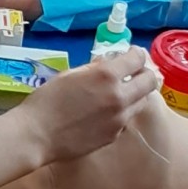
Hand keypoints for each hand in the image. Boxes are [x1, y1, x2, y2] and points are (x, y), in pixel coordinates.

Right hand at [23, 47, 156, 162]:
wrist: (37, 134)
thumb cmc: (47, 100)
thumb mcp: (70, 74)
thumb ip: (94, 68)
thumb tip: (108, 62)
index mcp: (107, 75)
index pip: (137, 58)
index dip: (136, 54)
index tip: (131, 55)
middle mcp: (119, 96)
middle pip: (150, 81)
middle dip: (145, 73)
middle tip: (134, 73)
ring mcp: (120, 118)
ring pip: (142, 101)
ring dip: (136, 93)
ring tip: (120, 92)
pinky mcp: (115, 135)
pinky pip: (127, 118)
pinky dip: (122, 111)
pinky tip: (105, 112)